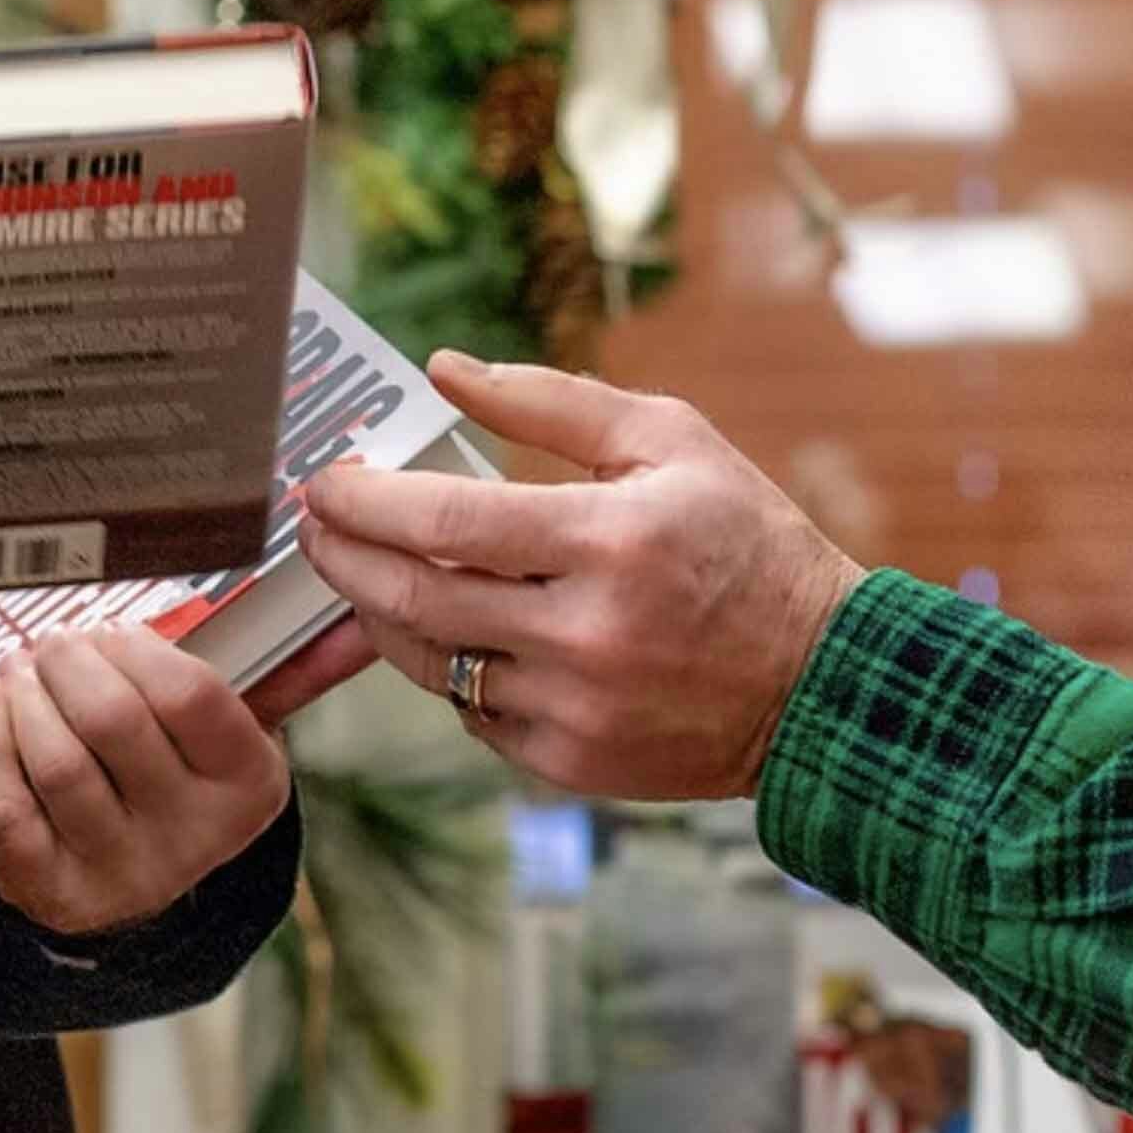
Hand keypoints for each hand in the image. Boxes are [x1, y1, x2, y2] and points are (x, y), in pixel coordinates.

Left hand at [0, 628, 299, 937]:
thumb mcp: (238, 738)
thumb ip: (289, 674)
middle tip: (54, 643)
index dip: (136, 650)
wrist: (144, 892)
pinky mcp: (51, 893)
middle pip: (112, 719)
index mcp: (245, 786)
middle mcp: (191, 837)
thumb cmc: (184, 782)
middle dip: (69, 662)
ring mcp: (119, 870)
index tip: (112, 633)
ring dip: (23, 697)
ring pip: (54, 761)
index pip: (190, 695)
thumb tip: (356, 628)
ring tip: (18, 669)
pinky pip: (4, 806)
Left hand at [301, 353, 862, 800]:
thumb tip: (445, 370)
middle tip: (312, 524)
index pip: (446, 522)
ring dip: (379, 613)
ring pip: (430, 663)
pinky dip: (449, 667)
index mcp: (611, 539)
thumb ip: (552, 402)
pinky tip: (450, 631)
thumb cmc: (745, 542)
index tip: (328, 480)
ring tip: (363, 571)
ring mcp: (575, 708)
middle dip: (341, 557)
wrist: (820, 682)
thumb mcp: (671, 440)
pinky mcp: (571, 762)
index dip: (366, 500)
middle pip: (415, 598)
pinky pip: (472, 713)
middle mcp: (586, 632)